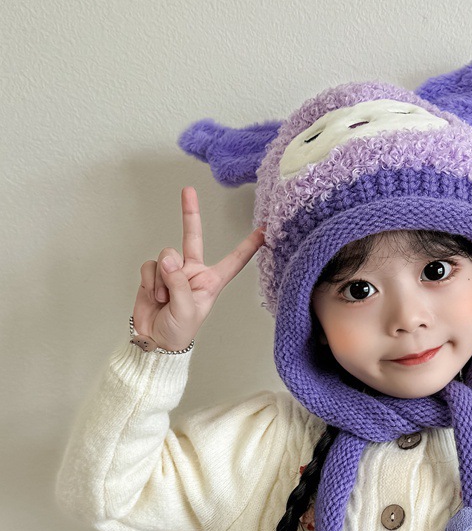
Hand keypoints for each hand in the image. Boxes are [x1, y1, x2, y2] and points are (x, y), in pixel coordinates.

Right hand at [133, 187, 264, 350]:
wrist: (153, 340)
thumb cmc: (178, 331)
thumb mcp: (187, 310)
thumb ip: (179, 282)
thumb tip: (168, 257)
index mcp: (212, 281)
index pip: (234, 260)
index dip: (249, 245)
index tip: (264, 230)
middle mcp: (194, 272)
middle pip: (193, 237)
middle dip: (190, 213)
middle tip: (188, 190)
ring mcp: (173, 271)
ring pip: (165, 256)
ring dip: (162, 279)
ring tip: (164, 300)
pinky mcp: (154, 273)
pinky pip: (149, 265)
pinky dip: (149, 280)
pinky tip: (153, 296)